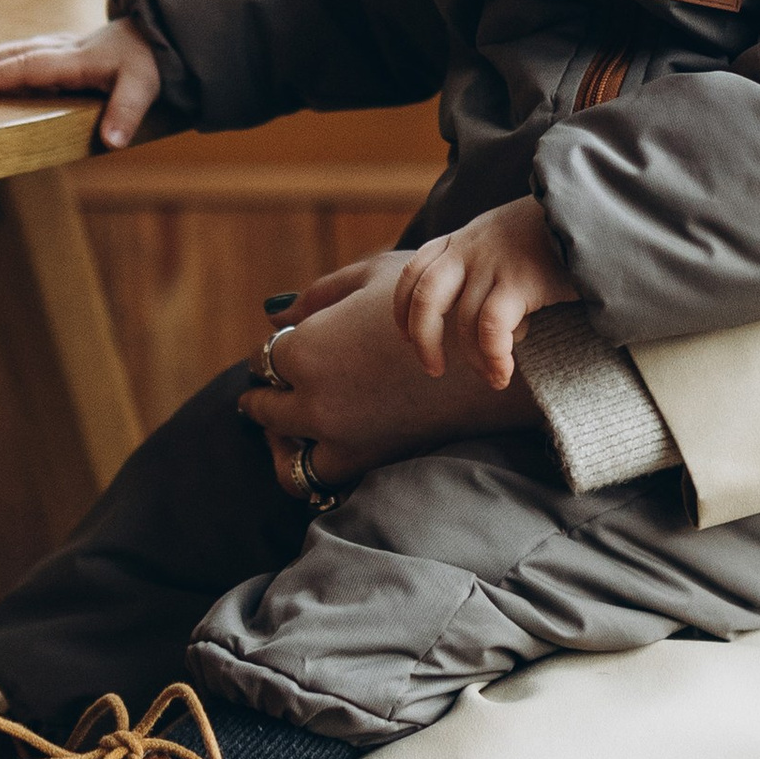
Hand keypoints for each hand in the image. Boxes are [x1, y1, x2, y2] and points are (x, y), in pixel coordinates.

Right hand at [0, 20, 161, 151]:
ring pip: (22, 48)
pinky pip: (33, 49)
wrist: (166, 28)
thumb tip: (111, 143)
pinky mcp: (74, 46)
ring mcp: (68, 45)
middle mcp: (67, 50)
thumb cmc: (152, 60)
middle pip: (17, 53)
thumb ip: (125, 114)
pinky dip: (11, 57)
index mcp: (77, 60)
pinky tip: (5, 66)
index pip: (29, 67)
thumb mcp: (144, 88)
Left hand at [240, 251, 541, 474]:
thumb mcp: (376, 276)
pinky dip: (315, 469)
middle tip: (261, 398)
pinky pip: (321, 481)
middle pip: (264, 409)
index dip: (275, 353)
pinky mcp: (370, 465)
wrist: (498, 352)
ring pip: (286, 458)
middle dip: (262, 400)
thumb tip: (276, 316)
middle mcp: (314, 401)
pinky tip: (329, 448)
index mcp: (307, 348)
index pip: (266, 358)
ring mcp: (342, 440)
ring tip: (287, 435)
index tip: (281, 354)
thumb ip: (320, 292)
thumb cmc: (440, 299)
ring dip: (281, 445)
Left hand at [394, 197, 578, 388]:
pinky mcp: (520, 280)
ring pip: (464, 323)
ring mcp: (493, 263)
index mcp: (462, 239)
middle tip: (433, 369)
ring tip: (494, 378)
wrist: (593, 212)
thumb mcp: (505, 235)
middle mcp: (470, 248)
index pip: (412, 273)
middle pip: (424, 299)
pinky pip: (492, 329)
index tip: (407, 338)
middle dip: (423, 341)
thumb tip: (473, 313)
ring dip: (474, 360)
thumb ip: (483, 262)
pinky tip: (505, 371)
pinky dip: (494, 356)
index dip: (403, 311)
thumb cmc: (555, 233)